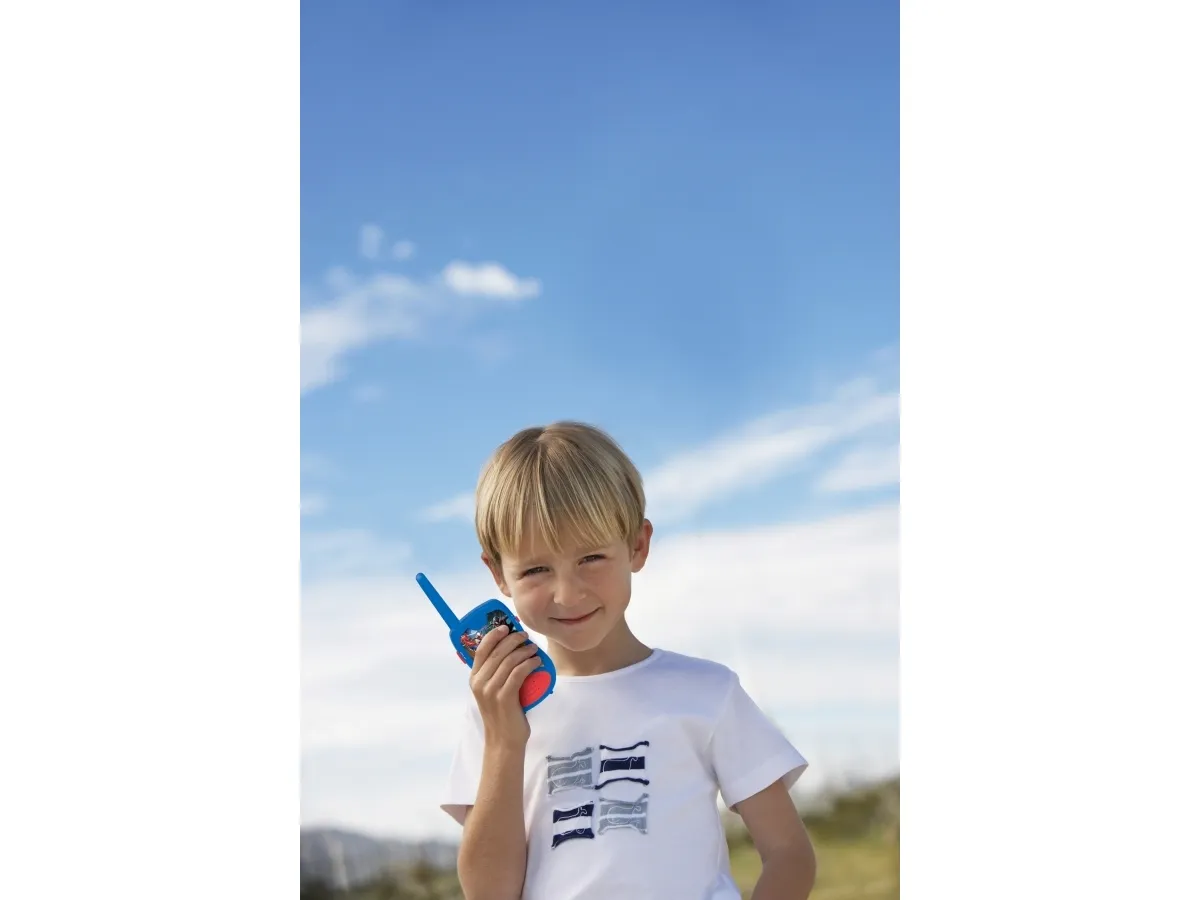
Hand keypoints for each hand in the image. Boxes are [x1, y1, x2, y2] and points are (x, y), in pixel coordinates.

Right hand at [469, 625, 542, 748]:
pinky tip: (536, 662)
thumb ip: (495, 674)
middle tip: (524, 636)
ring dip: (524, 651)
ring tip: (534, 648)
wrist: (503, 740)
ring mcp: (491, 690)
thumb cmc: (502, 714)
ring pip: (509, 661)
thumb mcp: (492, 691)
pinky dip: (529, 663)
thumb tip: (510, 651)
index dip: (493, 635)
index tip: (506, 627)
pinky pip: (518, 673)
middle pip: (497, 652)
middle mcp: (479, 683)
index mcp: (474, 679)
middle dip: (512, 640)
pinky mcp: (504, 698)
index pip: (481, 649)